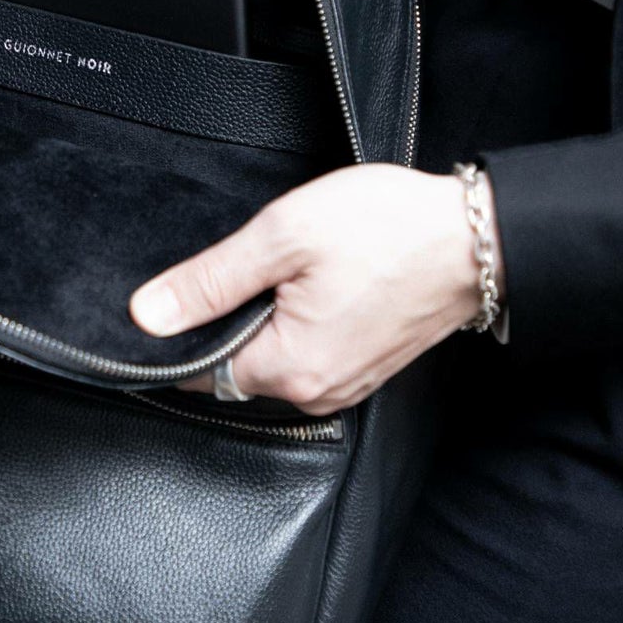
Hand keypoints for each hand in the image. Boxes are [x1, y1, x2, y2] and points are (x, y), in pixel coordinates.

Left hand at [128, 165, 505, 415]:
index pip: (197, 370)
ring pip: (270, 359)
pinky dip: (294, 323)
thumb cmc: (387, 230)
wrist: (474, 239)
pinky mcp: (363, 368)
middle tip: (248, 264)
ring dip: (262, 319)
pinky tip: (311, 283)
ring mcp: (344, 384)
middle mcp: (315, 392)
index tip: (182, 294)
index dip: (178, 333)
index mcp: (288, 368)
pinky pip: (305, 355)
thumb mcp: (282, 237)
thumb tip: (147, 315)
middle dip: (225, 319)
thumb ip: (210, 281)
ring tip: (286, 269)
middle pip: (233, 365)